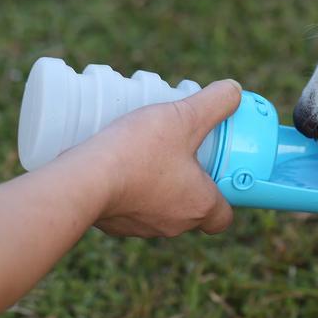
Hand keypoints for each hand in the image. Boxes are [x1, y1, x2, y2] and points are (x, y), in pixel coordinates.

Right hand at [83, 79, 241, 237]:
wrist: (83, 180)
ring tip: (152, 155)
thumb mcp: (186, 117)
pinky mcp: (115, 225)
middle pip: (193, 210)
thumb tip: (234, 89)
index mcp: (199, 205)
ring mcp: (143, 228)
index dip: (225, 197)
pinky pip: (132, 209)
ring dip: (161, 187)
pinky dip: (132, 192)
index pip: (223, 217)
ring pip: (162, 210)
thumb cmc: (140, 153)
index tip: (217, 174)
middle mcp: (175, 224)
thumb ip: (215, 102)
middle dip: (192, 183)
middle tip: (185, 154)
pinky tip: (123, 167)